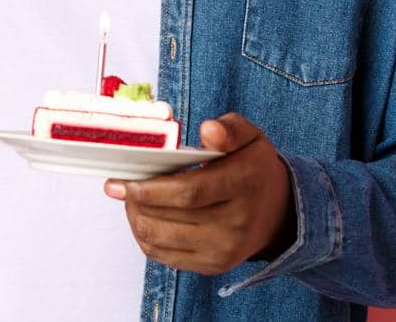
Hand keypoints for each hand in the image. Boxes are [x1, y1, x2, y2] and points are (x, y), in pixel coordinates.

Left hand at [103, 113, 295, 275]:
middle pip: (169, 218)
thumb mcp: (250, 138)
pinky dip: (145, 236)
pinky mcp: (212, 266)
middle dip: (135, 202)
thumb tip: (208, 129)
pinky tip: (143, 217)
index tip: (120, 181)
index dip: (149, 188)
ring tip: (130, 199)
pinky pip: (164, 256)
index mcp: (244, 184)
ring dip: (136, 218)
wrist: (277, 212)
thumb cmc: (253, 168)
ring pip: (160, 240)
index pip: (189, 192)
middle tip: (118, 186)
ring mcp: (223, 250)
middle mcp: (236, 224)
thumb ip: (230, 128)